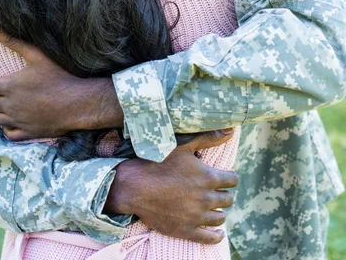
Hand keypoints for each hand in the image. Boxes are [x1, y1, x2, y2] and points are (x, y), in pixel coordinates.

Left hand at [0, 30, 122, 139]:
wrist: (78, 102)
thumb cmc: (59, 76)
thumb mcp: (38, 56)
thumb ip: (15, 42)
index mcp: (10, 86)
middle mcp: (10, 105)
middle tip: (1, 92)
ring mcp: (18, 121)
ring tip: (6, 105)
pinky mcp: (28, 133)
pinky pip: (8, 134)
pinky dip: (7, 128)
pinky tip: (14, 121)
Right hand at [105, 130, 237, 243]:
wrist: (135, 186)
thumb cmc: (158, 161)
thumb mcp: (183, 146)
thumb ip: (208, 139)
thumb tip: (231, 131)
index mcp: (208, 177)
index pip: (232, 180)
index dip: (229, 177)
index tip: (225, 177)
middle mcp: (206, 198)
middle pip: (227, 199)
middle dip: (223, 194)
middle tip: (216, 191)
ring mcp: (196, 216)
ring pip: (220, 217)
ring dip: (219, 211)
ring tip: (213, 207)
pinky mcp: (186, 230)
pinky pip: (209, 237)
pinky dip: (216, 235)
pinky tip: (217, 232)